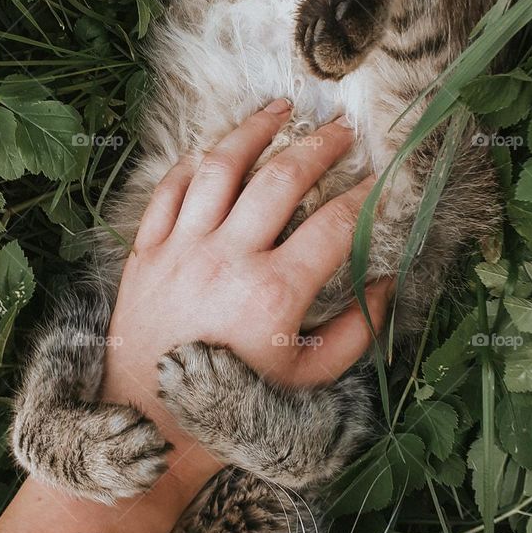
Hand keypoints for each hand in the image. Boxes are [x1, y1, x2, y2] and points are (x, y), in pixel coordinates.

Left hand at [99, 99, 392, 486]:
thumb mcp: (308, 379)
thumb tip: (384, 284)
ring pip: (221, 166)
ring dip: (254, 130)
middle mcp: (228, 259)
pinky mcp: (146, 250)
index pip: (336, 224)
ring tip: (280, 111)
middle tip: (341, 130)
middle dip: (320, 146)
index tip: (384, 178)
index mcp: (274, 292)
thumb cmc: (235, 404)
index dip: (368, 195)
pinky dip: (194, 163)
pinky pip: (170, 189)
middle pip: (282, 179)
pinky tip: (216, 150)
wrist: (150, 421)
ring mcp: (182, 249)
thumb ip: (355, 332)